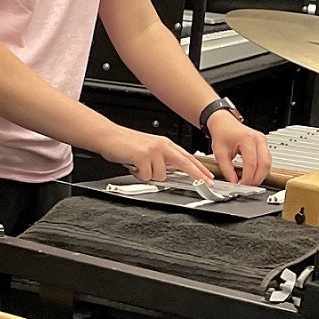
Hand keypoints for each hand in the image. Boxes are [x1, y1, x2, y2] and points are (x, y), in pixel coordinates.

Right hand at [99, 126, 214, 183]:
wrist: (109, 136)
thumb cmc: (126, 144)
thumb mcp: (149, 149)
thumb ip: (162, 159)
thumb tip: (170, 174)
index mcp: (165, 144)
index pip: (187, 156)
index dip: (200, 167)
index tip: (209, 176)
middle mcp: (162, 145)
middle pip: (185, 162)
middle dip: (197, 174)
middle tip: (206, 182)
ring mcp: (153, 150)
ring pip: (161, 175)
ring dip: (150, 175)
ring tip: (140, 167)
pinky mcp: (143, 156)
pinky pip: (147, 176)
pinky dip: (140, 175)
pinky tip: (134, 166)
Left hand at [206, 111, 270, 184]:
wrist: (224, 123)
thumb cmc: (222, 133)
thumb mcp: (220, 153)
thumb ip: (227, 169)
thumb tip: (234, 182)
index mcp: (247, 139)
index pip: (251, 163)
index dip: (247, 178)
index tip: (242, 185)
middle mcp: (258, 139)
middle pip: (264, 164)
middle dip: (257, 178)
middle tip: (247, 186)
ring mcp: (263, 140)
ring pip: (268, 163)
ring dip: (260, 175)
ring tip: (249, 181)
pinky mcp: (264, 144)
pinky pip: (267, 160)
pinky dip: (261, 169)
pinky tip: (252, 173)